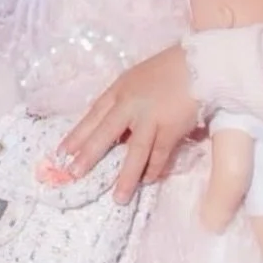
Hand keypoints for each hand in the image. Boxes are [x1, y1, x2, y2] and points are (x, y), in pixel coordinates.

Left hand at [58, 45, 199, 203]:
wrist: (200, 64)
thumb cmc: (168, 69)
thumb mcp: (136, 78)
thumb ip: (124, 100)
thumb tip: (116, 129)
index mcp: (119, 90)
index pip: (93, 115)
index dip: (77, 135)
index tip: (62, 153)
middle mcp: (130, 105)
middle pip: (105, 133)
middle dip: (89, 155)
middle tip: (74, 174)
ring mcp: (151, 118)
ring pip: (134, 152)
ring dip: (126, 176)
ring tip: (118, 197)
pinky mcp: (171, 128)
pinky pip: (160, 154)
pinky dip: (154, 169)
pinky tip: (147, 181)